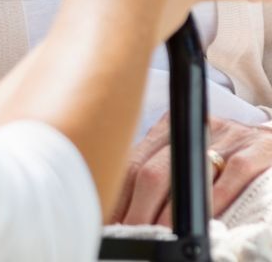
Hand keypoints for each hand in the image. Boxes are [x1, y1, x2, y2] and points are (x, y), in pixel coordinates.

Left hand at [113, 114, 271, 225]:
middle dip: (138, 210)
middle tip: (132, 234)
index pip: (132, 161)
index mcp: (170, 129)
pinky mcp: (256, 150)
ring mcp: (225, 138)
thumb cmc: (228, 156)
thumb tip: (129, 212)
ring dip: (170, 214)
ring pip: (187, 175)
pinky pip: (232, 174)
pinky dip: (216, 202)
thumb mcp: (191, 156)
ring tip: (160, 238)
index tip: (110, 220)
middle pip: (153, 170)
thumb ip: (163, 174)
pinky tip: (205, 225)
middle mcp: (193, 130)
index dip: (118, 193)